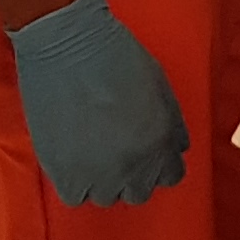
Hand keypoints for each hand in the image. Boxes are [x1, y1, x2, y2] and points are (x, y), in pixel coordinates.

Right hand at [3, 0, 187, 206]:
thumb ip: (172, 123)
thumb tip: (176, 149)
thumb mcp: (159, 85)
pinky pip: (75, 195)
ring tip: (92, 151)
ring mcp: (97, 172)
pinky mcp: (63, 171)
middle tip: (117, 150)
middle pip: (139, 191)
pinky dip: (76, 182)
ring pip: (106, 196)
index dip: (159, 164)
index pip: (171, 176)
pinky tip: (74, 158)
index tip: (146, 154)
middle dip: (133, 173)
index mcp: (160, 141)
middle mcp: (133, 164)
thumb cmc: (114, 55)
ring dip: (103, 178)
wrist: (66, 44)